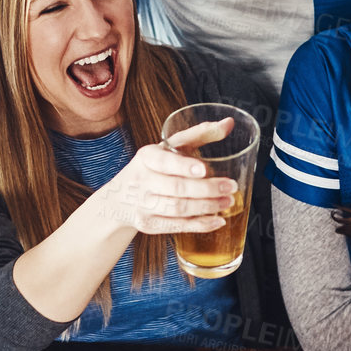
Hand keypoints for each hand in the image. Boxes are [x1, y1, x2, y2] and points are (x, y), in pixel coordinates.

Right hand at [92, 120, 237, 234]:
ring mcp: (142, 205)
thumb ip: (198, 134)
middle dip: (207, 189)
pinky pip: (176, 226)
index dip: (183, 166)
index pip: (164, 161)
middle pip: (176, 187)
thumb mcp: (168, 148)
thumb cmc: (153, 167)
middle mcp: (141, 180)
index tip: (203, 169)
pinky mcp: (148, 224)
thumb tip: (229, 123)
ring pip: (178, 208)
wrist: (119, 198)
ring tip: (227, 201)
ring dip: (207, 206)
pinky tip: (217, 221)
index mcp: (146, 156)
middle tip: (230, 186)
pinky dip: (199, 225)